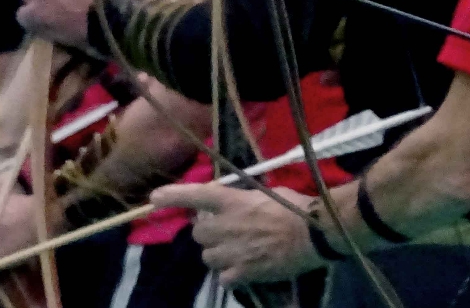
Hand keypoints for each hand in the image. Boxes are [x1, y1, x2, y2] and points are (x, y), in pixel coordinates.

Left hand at [152, 184, 318, 285]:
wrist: (315, 234)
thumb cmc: (294, 206)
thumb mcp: (263, 192)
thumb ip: (239, 197)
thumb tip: (228, 201)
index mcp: (231, 201)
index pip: (194, 195)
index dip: (172, 196)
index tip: (154, 198)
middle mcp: (225, 225)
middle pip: (198, 231)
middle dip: (208, 230)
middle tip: (225, 229)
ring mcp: (232, 252)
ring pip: (207, 256)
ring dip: (217, 252)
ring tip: (236, 249)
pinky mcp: (243, 273)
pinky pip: (223, 277)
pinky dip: (230, 274)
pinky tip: (242, 268)